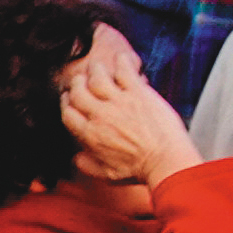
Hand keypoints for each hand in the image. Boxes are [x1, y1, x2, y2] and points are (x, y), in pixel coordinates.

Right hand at [56, 31, 202, 188]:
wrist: (165, 159)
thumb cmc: (140, 169)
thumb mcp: (106, 174)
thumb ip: (87, 165)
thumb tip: (76, 158)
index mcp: (90, 135)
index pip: (68, 113)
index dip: (66, 103)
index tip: (68, 98)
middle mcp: (100, 115)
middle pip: (78, 92)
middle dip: (76, 84)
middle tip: (79, 80)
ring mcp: (119, 101)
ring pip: (97, 78)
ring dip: (94, 70)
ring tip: (95, 66)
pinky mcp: (138, 92)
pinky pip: (125, 71)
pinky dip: (121, 62)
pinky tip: (121, 57)